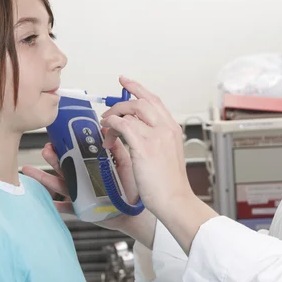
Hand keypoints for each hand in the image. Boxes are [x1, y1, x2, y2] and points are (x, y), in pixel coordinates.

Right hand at [22, 132, 156, 247]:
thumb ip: (117, 148)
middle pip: (64, 167)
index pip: (75, 154)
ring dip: (45, 178)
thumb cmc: (130, 187)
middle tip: (46, 150)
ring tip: (30, 170)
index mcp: (91, 167)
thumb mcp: (125, 164)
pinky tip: (49, 201)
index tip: (57, 138)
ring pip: (60, 184)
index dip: (65, 146)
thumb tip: (106, 130)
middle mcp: (83, 179)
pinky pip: (66, 207)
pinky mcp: (81, 209)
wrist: (135, 211)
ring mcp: (80, 194)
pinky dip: (57, 205)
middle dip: (53, 158)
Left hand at [99, 77, 195, 217]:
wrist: (175, 199)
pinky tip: (107, 133)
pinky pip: (123, 125)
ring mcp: (156, 135)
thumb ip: (156, 140)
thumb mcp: (167, 154)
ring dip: (114, 115)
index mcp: (172, 128)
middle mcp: (166, 128)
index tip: (126, 81)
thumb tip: (138, 133)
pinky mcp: (144, 146)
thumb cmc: (170, 183)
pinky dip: (112, 126)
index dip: (138, 88)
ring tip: (106, 126)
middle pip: (142, 100)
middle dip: (121, 100)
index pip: (154, 100)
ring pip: (131, 110)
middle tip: (108, 107)